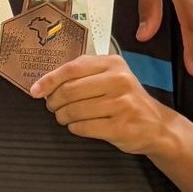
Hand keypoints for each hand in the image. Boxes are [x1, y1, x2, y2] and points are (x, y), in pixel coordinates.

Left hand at [30, 55, 166, 155]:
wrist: (158, 126)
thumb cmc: (126, 100)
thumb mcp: (110, 78)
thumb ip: (83, 75)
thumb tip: (47, 82)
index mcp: (112, 63)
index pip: (72, 68)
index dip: (49, 80)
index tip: (35, 90)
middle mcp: (119, 80)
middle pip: (70, 90)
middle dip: (54, 101)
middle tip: (52, 106)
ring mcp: (122, 104)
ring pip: (75, 110)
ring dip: (63, 116)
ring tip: (63, 117)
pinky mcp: (122, 126)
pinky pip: (85, 127)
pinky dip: (75, 128)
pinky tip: (76, 126)